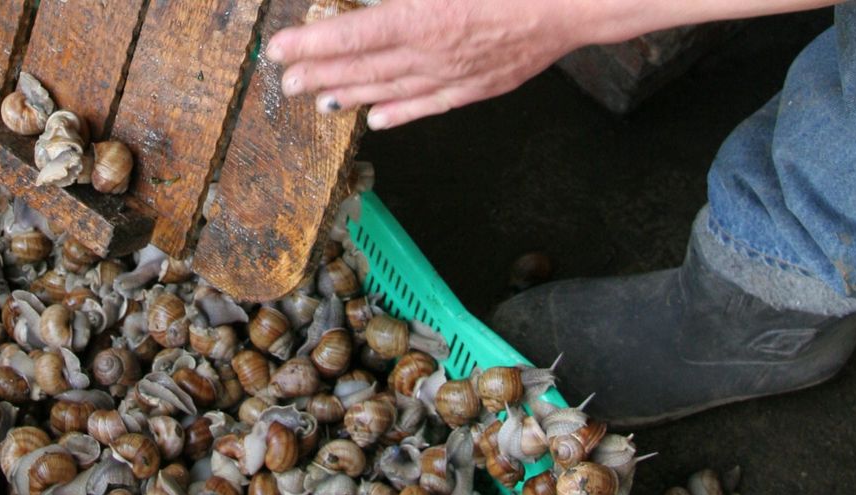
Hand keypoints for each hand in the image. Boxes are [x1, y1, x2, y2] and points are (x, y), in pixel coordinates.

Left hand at [266, 0, 590, 128]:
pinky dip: (398, 114)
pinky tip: (375, 121)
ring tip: (318, 100)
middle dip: (318, 74)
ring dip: (349, 95)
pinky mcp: (476, 86)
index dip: (311, 44)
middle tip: (287, 82)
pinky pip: (428, 105)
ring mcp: (453, 75)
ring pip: (388, 90)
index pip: (350, 35)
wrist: (576, 1)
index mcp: (421, 15)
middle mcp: (430, 53)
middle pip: (361, 68)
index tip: (279, 49)